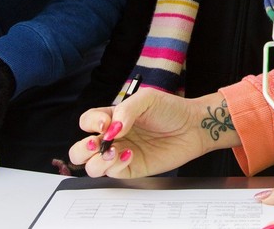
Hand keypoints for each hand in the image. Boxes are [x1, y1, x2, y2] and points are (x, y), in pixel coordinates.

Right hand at [68, 88, 240, 177]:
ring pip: (91, 166)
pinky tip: (129, 154)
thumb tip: (110, 130)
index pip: (87, 122)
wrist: (193, 126)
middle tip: (97, 143)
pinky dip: (116, 166)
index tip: (106, 122)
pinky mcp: (131, 168)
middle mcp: (113, 137)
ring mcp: (120, 154)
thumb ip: (125, 111)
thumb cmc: (171, 109)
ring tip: (114, 150)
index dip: (90, 123)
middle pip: (80, 149)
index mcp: (112, 117)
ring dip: (97, 161)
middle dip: (82, 148)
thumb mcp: (146, 99)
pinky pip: (113, 173)